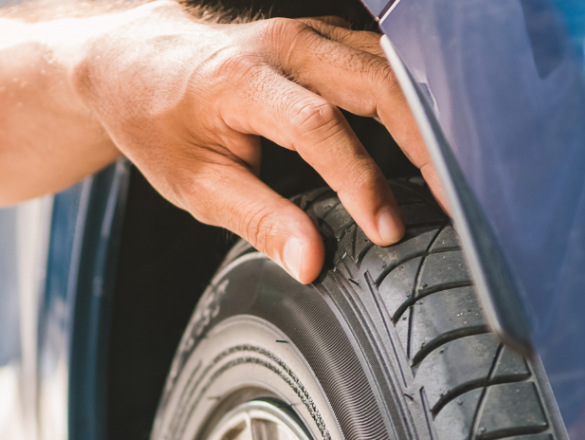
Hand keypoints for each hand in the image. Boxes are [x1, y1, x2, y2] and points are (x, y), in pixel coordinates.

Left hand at [72, 2, 445, 282]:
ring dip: (426, 124)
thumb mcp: (195, 185)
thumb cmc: (157, 122)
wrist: (133, 60)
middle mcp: (282, 44)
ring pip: (389, 68)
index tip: (386, 229)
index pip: (318, 128)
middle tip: (451, 205)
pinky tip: (426, 144)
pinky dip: (409, 103)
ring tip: (451, 180)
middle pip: (377, 84)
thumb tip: (311, 262)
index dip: (360, 181)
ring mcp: (306, 32)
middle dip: (422, 148)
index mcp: (242, 80)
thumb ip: (258, 220)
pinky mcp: (320, 37)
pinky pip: (379, 64)